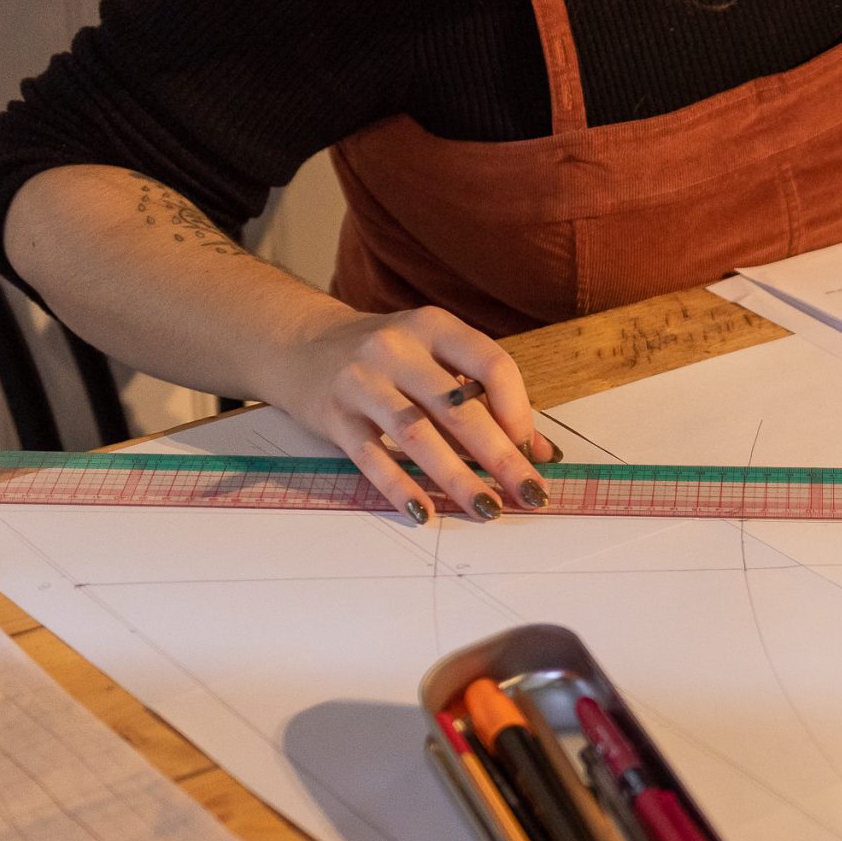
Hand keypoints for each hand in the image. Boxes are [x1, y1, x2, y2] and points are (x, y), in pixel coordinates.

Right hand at [260, 304, 553, 520]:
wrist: (299, 346)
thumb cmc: (385, 358)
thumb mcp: (435, 359)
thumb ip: (485, 399)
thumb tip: (542, 452)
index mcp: (434, 327)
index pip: (492, 365)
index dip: (519, 411)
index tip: (534, 451)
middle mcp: (397, 349)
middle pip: (459, 408)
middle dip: (500, 457)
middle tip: (530, 494)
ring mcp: (362, 381)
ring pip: (419, 436)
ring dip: (458, 478)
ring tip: (487, 509)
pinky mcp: (334, 417)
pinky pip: (373, 459)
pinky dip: (401, 488)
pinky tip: (426, 513)